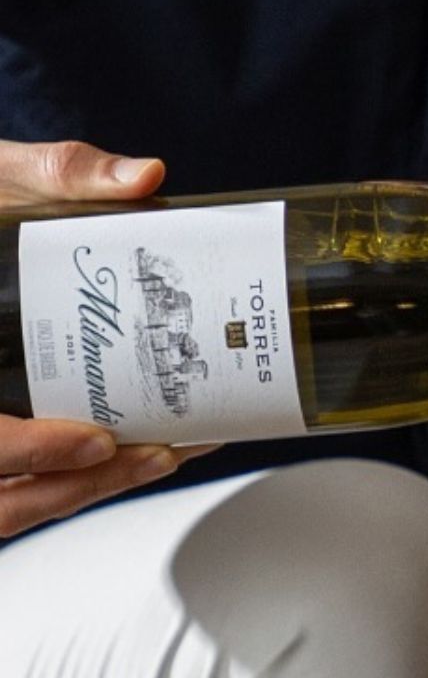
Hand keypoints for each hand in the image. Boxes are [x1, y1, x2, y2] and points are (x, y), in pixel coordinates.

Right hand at [0, 139, 211, 537]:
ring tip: (162, 457)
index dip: (29, 449)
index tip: (97, 440)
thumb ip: (58, 173)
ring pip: (3, 504)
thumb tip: (142, 177)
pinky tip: (133, 456)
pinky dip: (67, 484)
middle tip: (158, 454)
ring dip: (80, 491)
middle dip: (79, 482)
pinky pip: (10, 493)